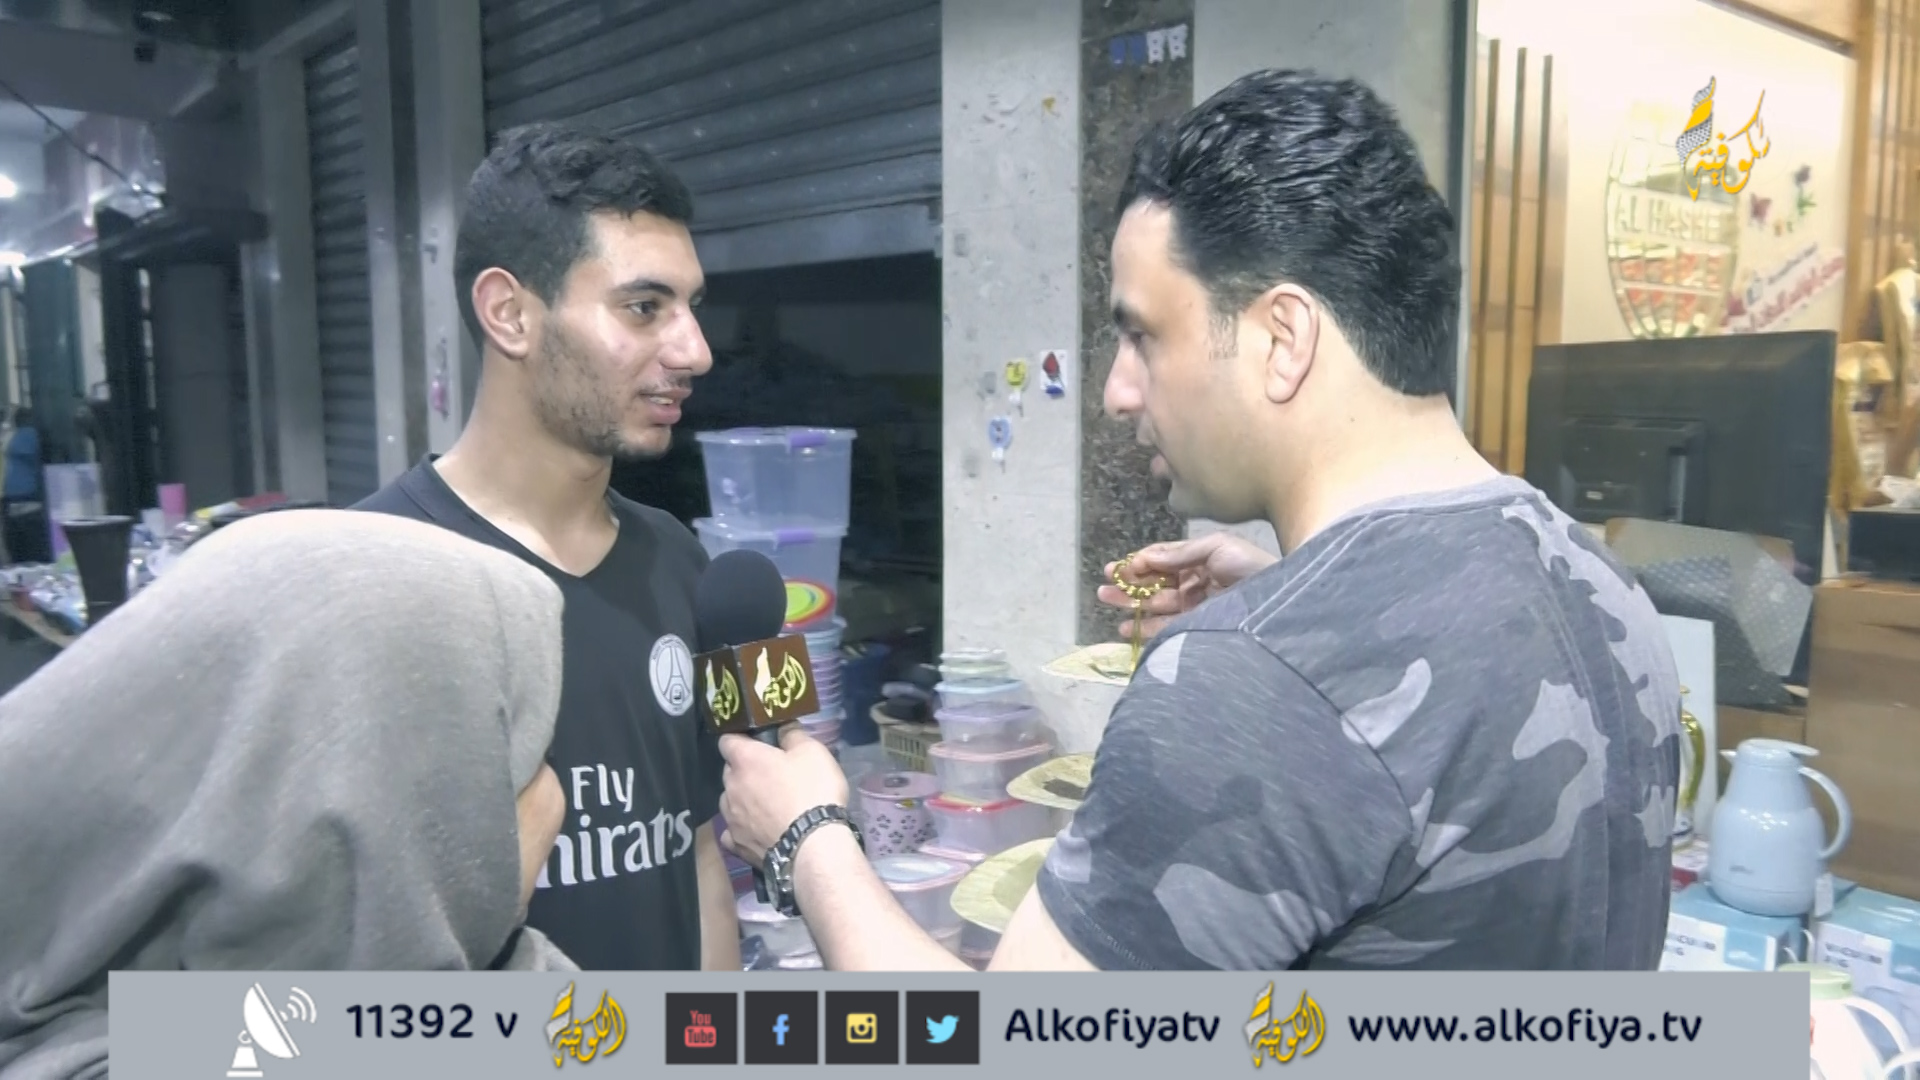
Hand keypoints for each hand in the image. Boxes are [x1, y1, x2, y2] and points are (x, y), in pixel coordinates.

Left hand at [716, 726, 850, 866]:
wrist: (812, 846)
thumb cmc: (812, 792)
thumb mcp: (812, 752)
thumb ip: (793, 735)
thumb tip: (783, 728)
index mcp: (745, 760)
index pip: (727, 740)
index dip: (741, 740)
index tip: (757, 744)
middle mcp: (730, 787)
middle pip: (729, 772)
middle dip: (745, 771)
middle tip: (770, 776)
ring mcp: (730, 818)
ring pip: (729, 801)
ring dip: (742, 799)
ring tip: (765, 807)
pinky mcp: (737, 844)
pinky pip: (731, 832)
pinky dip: (741, 829)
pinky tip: (755, 831)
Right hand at [1097, 533, 1276, 639]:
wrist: (1278, 598)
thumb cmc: (1249, 566)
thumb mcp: (1216, 547)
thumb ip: (1180, 553)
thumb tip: (1147, 558)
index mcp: (1199, 560)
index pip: (1162, 561)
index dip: (1139, 564)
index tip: (1118, 568)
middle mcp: (1194, 583)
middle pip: (1154, 584)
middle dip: (1128, 585)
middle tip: (1104, 587)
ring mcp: (1196, 607)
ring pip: (1156, 606)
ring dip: (1131, 605)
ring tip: (1108, 603)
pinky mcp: (1198, 628)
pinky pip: (1167, 628)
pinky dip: (1146, 628)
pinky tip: (1128, 628)